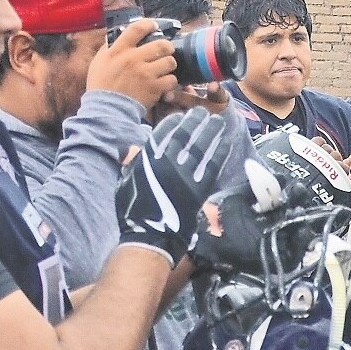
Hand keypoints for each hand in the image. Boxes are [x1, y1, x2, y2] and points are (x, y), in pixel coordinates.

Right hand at [89, 17, 176, 111]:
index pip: (137, 29)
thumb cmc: (101, 85)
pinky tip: (163, 83)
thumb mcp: (99, 62)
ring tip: (165, 68)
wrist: (106, 109)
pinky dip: (169, 81)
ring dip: (169, 64)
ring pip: (169, 61)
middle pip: (161, 44)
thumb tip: (116, 36)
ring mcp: (145, 73)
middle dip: (167, 46)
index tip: (154, 26)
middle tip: (167, 50)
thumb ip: (109, 48)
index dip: (149, 24)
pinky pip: (171, 79)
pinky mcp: (154, 88)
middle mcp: (133, 59)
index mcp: (118, 50)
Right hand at [117, 109, 233, 260]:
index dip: (174, 122)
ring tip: (217, 122)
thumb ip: (131, 163)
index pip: (163, 133)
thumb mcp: (126, 182)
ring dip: (210, 132)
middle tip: (202, 112)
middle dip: (194, 121)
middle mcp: (167, 163)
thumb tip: (130, 148)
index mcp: (147, 160)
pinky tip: (225, 143)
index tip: (181, 116)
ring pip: (201, 146)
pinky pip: (213, 164)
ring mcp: (185, 174)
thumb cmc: (134, 210)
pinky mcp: (200, 188)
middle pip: (185, 135)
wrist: (150, 236)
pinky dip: (220, 152)